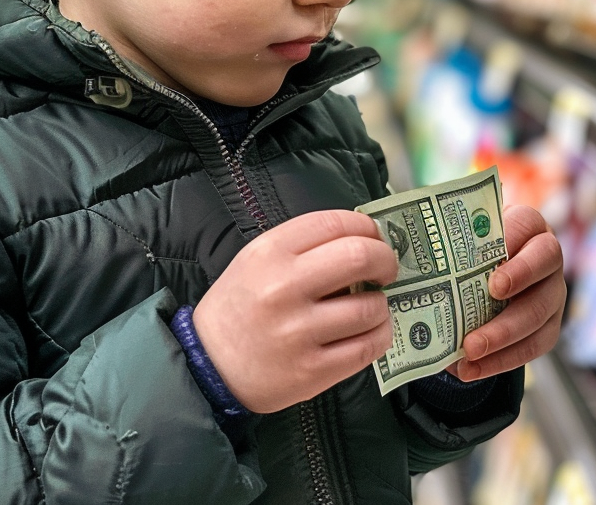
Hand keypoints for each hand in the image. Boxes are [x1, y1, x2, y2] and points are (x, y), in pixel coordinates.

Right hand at [192, 210, 398, 413]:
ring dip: (382, 304)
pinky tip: (373, 330)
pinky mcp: (312, 371)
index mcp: (270, 252)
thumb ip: (302, 247)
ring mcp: (299, 332)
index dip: (366, 226)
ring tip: (373, 305)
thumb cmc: (239, 305)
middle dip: (385, 259)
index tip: (374, 236)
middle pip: (359, 257)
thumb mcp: (256, 260)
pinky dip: (379, 335)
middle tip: (386, 268)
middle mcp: (284, 288)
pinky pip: (367, 347)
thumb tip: (361, 240)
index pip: (334, 223)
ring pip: (370, 307)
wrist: (209, 364)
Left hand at [448, 204, 565, 381]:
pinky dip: (502, 361)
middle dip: (506, 314)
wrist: (488, 262)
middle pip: (540, 287)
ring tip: (468, 355)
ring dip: (502, 342)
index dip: (516, 259)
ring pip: (538, 320)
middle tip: (474, 335)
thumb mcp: (462, 228)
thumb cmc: (470, 240)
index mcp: (527, 224)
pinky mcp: (550, 324)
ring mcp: (552, 292)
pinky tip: (472, 369)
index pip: (530, 231)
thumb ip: (449, 230)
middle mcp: (547, 257)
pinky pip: (533, 347)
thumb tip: (403, 238)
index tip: (492, 283)